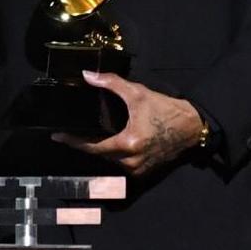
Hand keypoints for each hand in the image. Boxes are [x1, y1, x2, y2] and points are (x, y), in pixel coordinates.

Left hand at [52, 73, 205, 176]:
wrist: (193, 127)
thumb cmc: (166, 110)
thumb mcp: (138, 93)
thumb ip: (111, 84)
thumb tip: (87, 76)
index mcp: (128, 144)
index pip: (92, 147)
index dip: (73, 142)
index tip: (57, 137)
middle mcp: (131, 162)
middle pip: (101, 155)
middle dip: (90, 143)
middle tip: (78, 131)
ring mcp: (139, 170)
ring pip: (112, 160)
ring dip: (105, 148)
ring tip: (98, 135)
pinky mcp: (146, 172)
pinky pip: (124, 164)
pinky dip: (118, 154)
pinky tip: (116, 142)